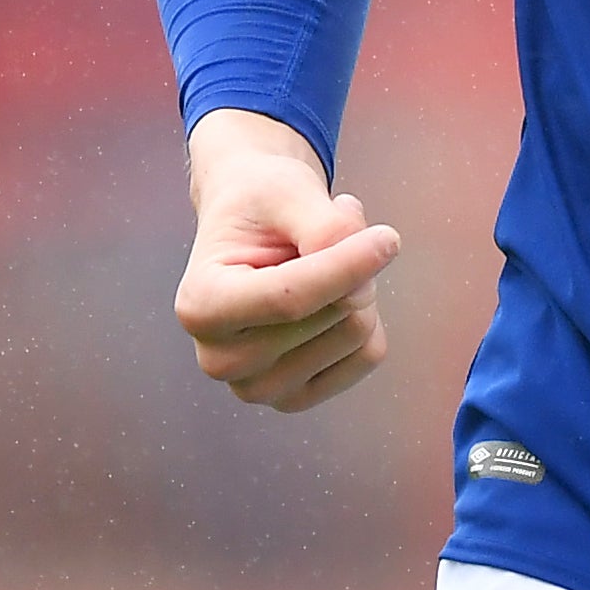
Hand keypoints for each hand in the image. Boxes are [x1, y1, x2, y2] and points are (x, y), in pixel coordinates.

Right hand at [172, 108, 401, 411]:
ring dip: (357, 283)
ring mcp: (257, 387)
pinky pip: (368, 356)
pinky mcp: (295, 397)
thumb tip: (363, 293)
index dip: (347, 266)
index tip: (388, 238)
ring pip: (357, 334)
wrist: (251, 224)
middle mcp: (221, 360)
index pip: (290, 299)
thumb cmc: (262, 203)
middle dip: (347, 261)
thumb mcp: (287, 192)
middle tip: (322, 228)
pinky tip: (333, 291)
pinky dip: (366, 313)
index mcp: (201, 306)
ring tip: (320, 255)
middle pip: (332, 314)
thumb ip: (326, 231)